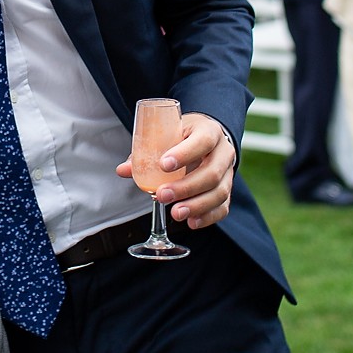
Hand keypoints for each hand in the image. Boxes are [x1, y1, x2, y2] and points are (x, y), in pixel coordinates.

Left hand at [116, 111, 234, 229]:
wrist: (208, 138)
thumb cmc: (184, 136)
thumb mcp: (168, 134)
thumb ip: (146, 151)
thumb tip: (123, 170)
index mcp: (209, 130)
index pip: (202, 141)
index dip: (184, 154)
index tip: (163, 165)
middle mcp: (223, 152)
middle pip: (212, 172)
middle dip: (186, 187)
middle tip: (162, 195)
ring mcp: (229, 173)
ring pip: (220, 192)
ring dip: (197, 205)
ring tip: (175, 213)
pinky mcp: (227, 191)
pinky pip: (223, 207)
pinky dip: (208, 217)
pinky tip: (191, 222)